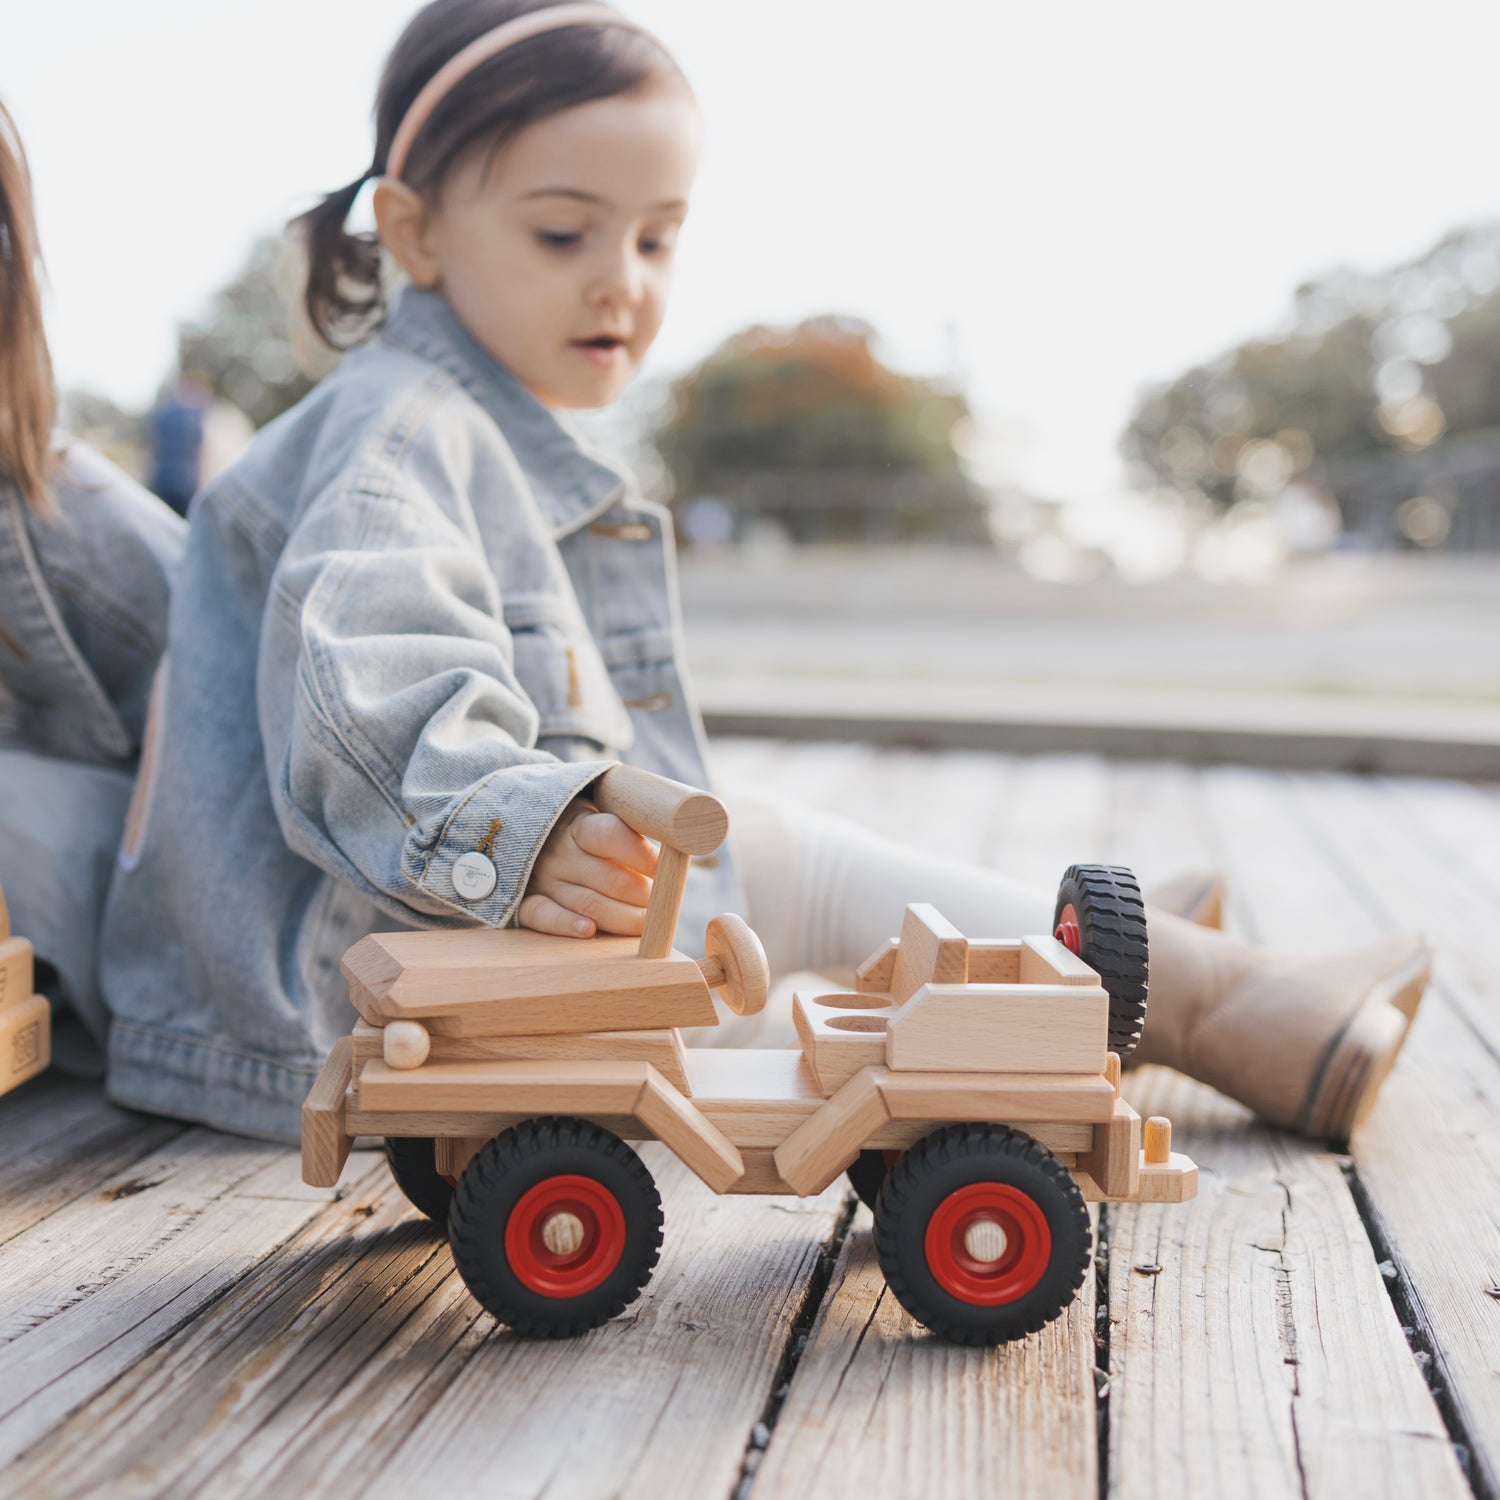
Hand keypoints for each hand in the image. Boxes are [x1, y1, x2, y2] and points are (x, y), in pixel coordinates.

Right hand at [518, 798, 658, 937]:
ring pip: (587, 903)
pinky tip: (589, 930)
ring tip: (647, 923)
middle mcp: (559, 851)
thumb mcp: (602, 815)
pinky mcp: (524, 902)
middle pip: (609, 878)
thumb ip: (632, 830)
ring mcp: (541, 878)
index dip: (643, 856)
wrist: (531, 834)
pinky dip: (565, 925)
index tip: (665, 869)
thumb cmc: (584, 830)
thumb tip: (681, 843)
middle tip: (661, 903)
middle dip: (643, 895)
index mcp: (579, 824)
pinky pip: (542, 916)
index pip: (611, 836)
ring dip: (623, 917)